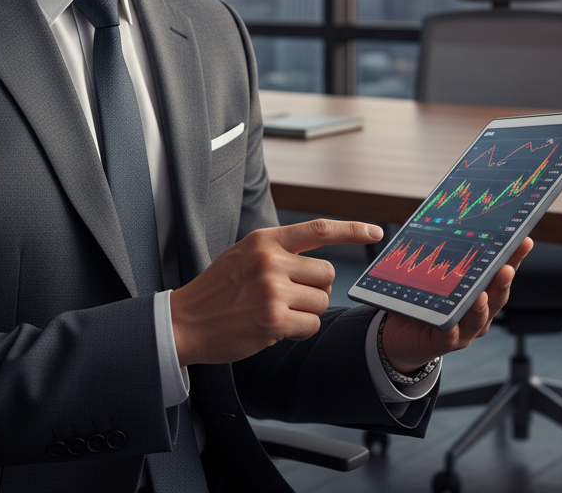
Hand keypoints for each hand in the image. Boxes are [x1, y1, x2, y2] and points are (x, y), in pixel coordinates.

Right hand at [171, 219, 383, 366]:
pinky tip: (273, 328)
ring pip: (320, 302)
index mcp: (265, 240)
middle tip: (290, 297)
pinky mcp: (273, 320)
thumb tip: (318, 259)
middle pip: (326, 274)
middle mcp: (271, 260)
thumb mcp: (244, 254)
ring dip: (306, 313)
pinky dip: (298, 332)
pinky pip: (310, 326)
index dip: (352, 229)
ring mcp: (272, 290)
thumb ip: (278, 251)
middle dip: (315, 290)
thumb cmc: (218, 289)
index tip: (376, 232)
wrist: (185, 320)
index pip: (318, 229)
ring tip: (276, 312)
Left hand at [381, 237, 533, 373]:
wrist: (398, 333)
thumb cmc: (419, 299)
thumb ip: (439, 252)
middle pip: (495, 296)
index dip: (513, 259)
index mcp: (479, 292)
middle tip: (506, 268)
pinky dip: (452, 328)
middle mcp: (477, 312)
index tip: (524, 240)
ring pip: (478, 318)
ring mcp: (463, 329)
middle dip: (502, 282)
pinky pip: (450, 336)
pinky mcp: (443, 342)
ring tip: (481, 295)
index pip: (499, 273)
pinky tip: (451, 323)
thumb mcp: (429, 272)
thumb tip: (442, 220)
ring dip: (481, 307)